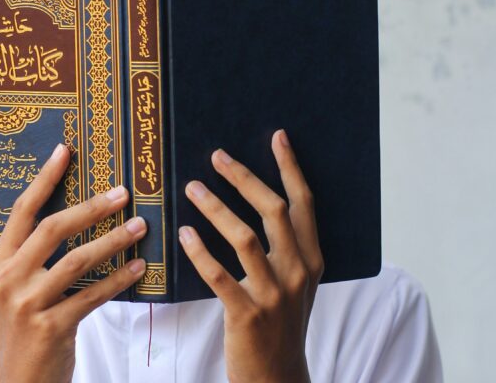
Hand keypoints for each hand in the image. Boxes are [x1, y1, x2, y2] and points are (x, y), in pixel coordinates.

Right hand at [0, 143, 147, 382]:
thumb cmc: (24, 330)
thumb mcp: (16, 289)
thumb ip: (34, 256)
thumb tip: (76, 215)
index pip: (23, 211)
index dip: (45, 178)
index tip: (66, 150)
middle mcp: (7, 279)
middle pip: (52, 229)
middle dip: (91, 207)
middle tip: (123, 192)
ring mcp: (27, 304)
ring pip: (77, 260)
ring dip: (113, 241)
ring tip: (140, 226)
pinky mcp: (51, 328)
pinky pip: (93, 295)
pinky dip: (118, 279)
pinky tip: (138, 268)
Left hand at [179, 130, 323, 382]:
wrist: (278, 376)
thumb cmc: (280, 321)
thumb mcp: (295, 282)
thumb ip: (286, 246)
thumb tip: (260, 200)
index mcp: (312, 259)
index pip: (303, 203)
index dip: (290, 167)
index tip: (276, 136)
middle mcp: (298, 271)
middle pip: (273, 211)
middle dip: (244, 178)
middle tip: (216, 156)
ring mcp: (274, 294)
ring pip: (244, 237)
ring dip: (215, 207)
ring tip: (191, 187)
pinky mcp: (247, 315)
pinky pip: (219, 275)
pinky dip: (200, 252)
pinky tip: (184, 233)